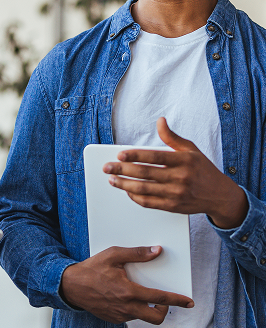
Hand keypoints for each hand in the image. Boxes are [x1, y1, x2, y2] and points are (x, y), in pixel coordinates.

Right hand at [60, 245, 193, 324]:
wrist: (70, 286)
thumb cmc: (91, 269)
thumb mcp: (113, 255)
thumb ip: (136, 254)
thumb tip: (156, 251)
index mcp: (129, 292)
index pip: (160, 298)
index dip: (177, 300)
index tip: (189, 301)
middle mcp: (126, 307)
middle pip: (156, 317)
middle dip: (165, 310)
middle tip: (164, 301)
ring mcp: (119, 315)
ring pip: (142, 316)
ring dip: (145, 307)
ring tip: (137, 293)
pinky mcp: (112, 319)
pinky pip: (129, 317)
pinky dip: (132, 308)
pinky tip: (123, 296)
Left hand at [103, 117, 246, 228]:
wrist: (220, 196)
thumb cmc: (203, 170)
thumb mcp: (191, 149)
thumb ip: (172, 137)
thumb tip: (160, 121)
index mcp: (184, 161)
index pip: (155, 157)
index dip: (135, 155)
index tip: (120, 154)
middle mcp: (180, 178)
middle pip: (145, 173)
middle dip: (122, 170)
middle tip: (107, 167)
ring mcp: (176, 194)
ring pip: (144, 189)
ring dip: (124, 185)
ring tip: (112, 179)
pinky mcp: (173, 206)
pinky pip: (149, 202)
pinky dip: (135, 197)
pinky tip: (126, 191)